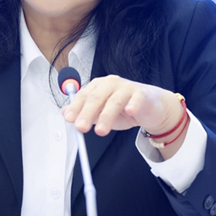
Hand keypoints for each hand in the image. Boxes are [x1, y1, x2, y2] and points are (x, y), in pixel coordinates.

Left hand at [61, 75, 187, 154]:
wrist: (150, 107)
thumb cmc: (124, 107)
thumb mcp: (101, 112)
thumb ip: (84, 112)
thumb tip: (65, 113)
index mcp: (98, 86)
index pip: (83, 96)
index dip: (75, 107)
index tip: (69, 119)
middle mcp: (111, 84)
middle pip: (96, 98)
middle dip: (87, 113)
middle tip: (81, 127)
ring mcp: (127, 87)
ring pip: (114, 101)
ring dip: (106, 116)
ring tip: (101, 131)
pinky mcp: (142, 93)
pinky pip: (137, 98)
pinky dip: (133, 105)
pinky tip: (129, 111)